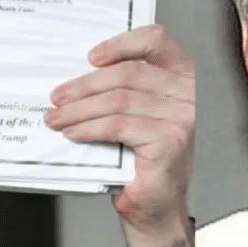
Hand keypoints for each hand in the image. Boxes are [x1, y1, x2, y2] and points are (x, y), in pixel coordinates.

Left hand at [44, 25, 194, 246]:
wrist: (157, 205)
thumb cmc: (145, 158)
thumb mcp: (138, 112)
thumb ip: (124, 87)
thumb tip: (79, 74)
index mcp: (183, 76)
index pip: (156, 41)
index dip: (121, 43)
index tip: (91, 57)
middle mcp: (189, 93)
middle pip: (129, 73)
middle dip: (85, 84)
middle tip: (58, 96)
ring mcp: (183, 117)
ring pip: (119, 100)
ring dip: (79, 109)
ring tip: (57, 117)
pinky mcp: (169, 141)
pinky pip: (118, 126)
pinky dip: (88, 128)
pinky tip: (73, 132)